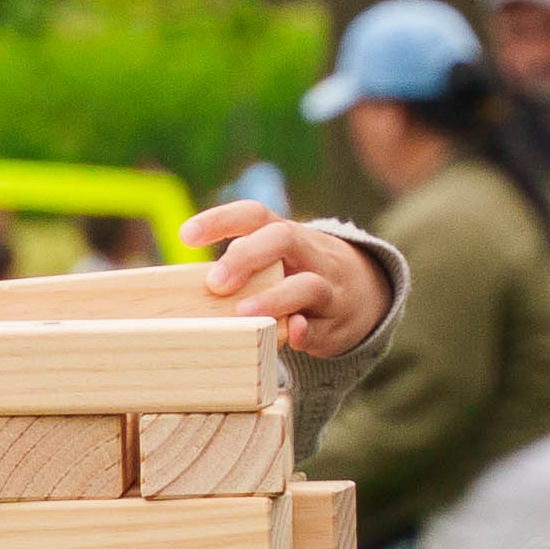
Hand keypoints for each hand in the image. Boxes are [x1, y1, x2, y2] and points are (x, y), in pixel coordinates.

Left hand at [188, 201, 391, 359]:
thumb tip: (182, 291)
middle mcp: (310, 254)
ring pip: (307, 284)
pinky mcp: (335, 324)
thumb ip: (241, 269)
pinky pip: (321, 328)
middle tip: (215, 283)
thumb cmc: (298, 277)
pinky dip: (306, 332)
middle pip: (283, 239)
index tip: (185, 236)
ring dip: (273, 297)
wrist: (366, 295)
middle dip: (247, 256)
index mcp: (287, 235)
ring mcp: (327, 288)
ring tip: (243, 313)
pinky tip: (292, 334)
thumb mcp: (278, 262)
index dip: (221, 219)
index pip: (255, 215)